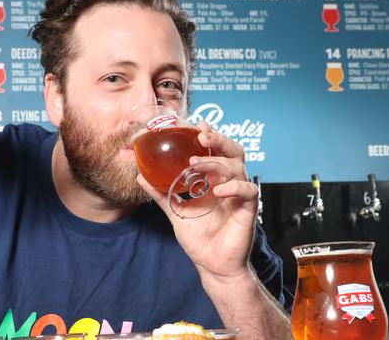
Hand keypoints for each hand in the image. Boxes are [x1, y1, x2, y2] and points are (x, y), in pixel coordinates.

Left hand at [137, 121, 257, 280]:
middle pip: (232, 151)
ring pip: (238, 166)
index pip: (215, 150)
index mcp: (213, 180)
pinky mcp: (248, 209)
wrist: (212, 265)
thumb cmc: (199, 238)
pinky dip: (235, 186)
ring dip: (218, 161)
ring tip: (196, 164)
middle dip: (219, 139)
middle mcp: (228, 183)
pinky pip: (248, 190)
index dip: (210, 135)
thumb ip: (160, 193)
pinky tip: (219, 189)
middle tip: (202, 134)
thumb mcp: (175, 212)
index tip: (196, 123)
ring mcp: (239, 195)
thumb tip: (140, 176)